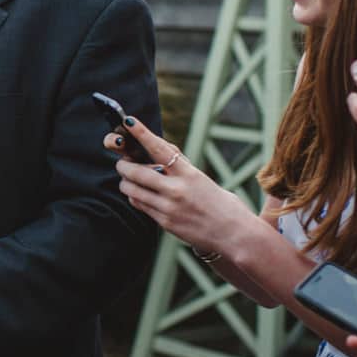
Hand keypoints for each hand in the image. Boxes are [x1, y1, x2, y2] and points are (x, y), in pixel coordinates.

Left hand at [110, 121, 246, 253]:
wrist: (234, 234)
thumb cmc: (220, 203)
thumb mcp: (201, 178)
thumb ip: (180, 165)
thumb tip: (160, 149)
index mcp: (189, 174)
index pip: (160, 149)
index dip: (141, 133)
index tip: (128, 121)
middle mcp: (177, 190)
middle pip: (137, 172)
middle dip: (123, 165)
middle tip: (122, 163)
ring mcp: (169, 208)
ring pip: (132, 190)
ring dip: (126, 182)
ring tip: (128, 180)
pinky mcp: (165, 222)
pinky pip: (140, 205)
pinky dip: (134, 197)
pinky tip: (138, 195)